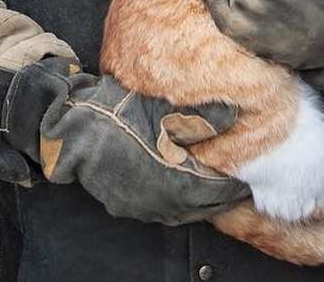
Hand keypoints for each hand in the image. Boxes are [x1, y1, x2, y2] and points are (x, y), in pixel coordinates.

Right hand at [40, 74, 249, 224]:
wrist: (77, 129)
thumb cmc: (122, 116)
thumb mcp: (166, 110)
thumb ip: (206, 116)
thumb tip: (236, 113)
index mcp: (177, 182)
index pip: (217, 193)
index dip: (233, 186)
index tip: (245, 179)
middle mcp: (161, 203)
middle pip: (202, 208)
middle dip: (219, 197)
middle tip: (234, 187)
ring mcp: (141, 208)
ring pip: (181, 214)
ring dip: (198, 203)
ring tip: (211, 189)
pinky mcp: (125, 206)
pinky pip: (159, 211)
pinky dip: (175, 204)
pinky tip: (179, 190)